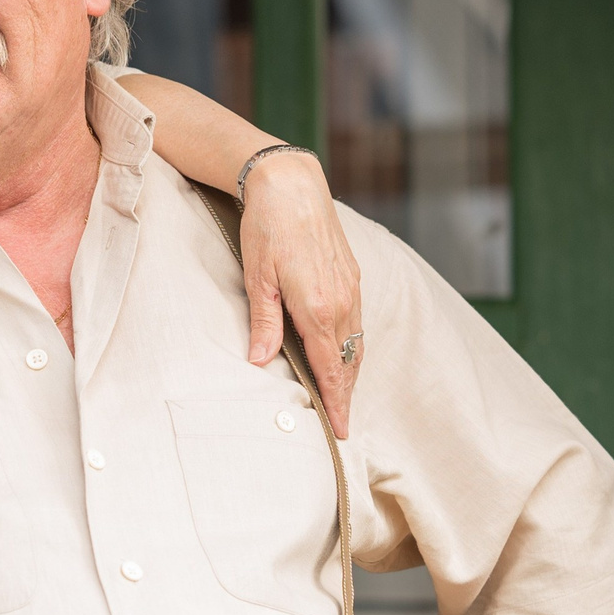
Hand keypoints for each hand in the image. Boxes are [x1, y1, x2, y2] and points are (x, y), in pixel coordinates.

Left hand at [237, 150, 360, 438]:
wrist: (292, 184)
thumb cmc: (267, 228)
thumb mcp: (256, 277)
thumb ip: (264, 322)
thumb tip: (261, 361)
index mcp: (317, 306)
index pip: (329, 368)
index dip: (335, 402)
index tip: (340, 430)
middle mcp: (341, 301)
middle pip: (348, 362)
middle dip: (346, 394)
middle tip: (341, 424)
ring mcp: (351, 288)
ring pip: (355, 343)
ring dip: (350, 372)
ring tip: (342, 397)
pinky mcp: (352, 276)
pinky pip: (356, 323)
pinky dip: (351, 346)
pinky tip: (341, 354)